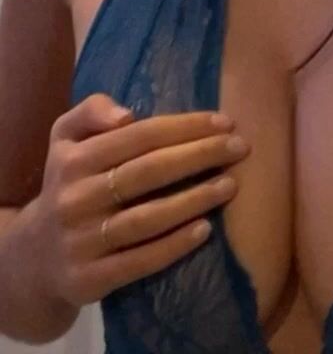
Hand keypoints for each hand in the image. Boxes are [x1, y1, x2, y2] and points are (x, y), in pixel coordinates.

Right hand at [27, 94, 250, 307]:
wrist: (36, 256)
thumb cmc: (68, 183)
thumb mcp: (66, 138)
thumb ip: (91, 110)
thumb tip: (126, 115)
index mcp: (75, 159)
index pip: (140, 136)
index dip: (185, 127)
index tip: (226, 121)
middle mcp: (76, 198)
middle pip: (148, 171)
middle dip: (200, 155)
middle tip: (240, 147)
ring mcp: (83, 241)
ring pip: (147, 218)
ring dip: (194, 200)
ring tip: (231, 185)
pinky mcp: (91, 279)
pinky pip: (140, 261)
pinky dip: (174, 246)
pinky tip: (205, 229)